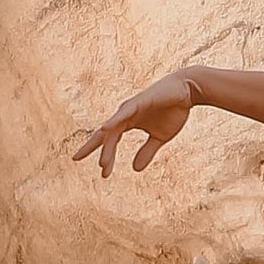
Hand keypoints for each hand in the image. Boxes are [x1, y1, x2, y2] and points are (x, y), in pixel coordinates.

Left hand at [72, 74, 193, 176]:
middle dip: (103, 154)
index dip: (93, 149)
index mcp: (127, 123)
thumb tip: (134, 169)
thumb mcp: (160, 137)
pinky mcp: (139, 102)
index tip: (75, 159)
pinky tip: (105, 128)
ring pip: (113, 129)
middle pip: (107, 137)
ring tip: (103, 163)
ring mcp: (130, 108)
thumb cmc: (173, 110)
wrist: (188, 91)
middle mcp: (124, 115)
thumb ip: (147, 151)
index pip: (106, 138)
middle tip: (103, 172)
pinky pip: (123, 113)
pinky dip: (114, 121)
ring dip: (108, 146)